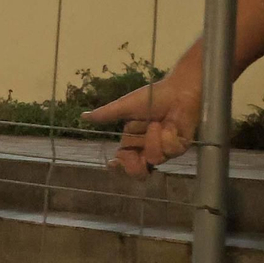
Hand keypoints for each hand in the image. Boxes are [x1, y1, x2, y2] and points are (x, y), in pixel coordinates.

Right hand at [81, 72, 200, 178]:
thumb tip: (83, 116)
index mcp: (132, 141)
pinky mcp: (180, 146)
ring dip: (154, 140)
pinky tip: (171, 124)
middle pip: (139, 172)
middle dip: (135, 167)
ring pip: (156, 159)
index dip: (119, 166)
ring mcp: (164, 149)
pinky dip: (169, 136)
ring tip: (158, 123)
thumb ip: (106, 115)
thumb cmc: (151, 96)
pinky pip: (171, 150)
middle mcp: (147, 148)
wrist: (177, 90)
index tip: (113, 163)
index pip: (123, 160)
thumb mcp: (125, 106)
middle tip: (135, 157)